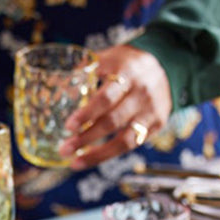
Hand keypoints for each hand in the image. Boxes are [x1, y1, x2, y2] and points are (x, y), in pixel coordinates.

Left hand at [58, 44, 171, 169]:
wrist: (166, 66)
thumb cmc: (128, 64)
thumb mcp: (111, 57)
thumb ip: (86, 69)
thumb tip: (53, 82)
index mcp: (128, 73)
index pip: (107, 97)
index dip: (88, 114)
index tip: (69, 126)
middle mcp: (142, 94)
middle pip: (113, 121)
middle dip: (86, 138)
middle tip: (64, 149)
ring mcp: (151, 112)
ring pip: (124, 140)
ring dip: (97, 154)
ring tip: (75, 162)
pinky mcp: (156, 125)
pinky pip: (131, 145)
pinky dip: (109, 154)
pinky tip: (91, 158)